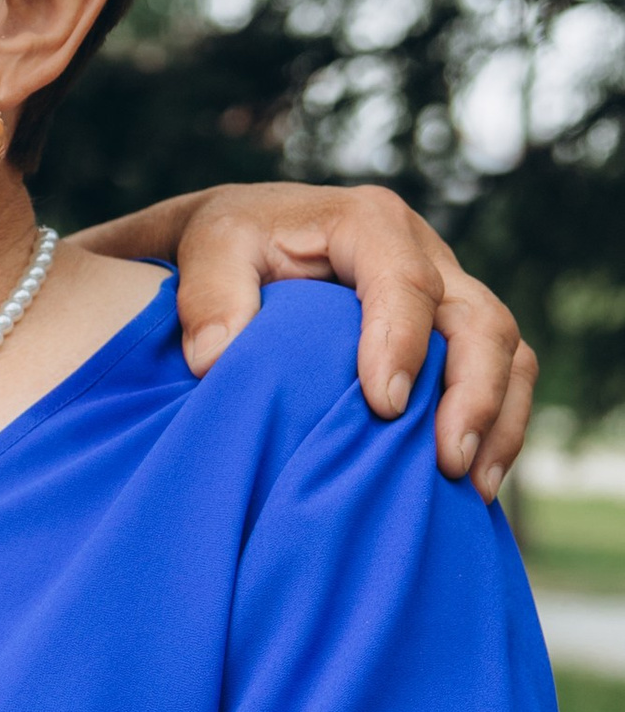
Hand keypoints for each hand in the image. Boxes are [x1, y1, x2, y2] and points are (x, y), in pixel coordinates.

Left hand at [93, 183, 534, 496]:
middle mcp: (423, 253)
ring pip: (506, 350)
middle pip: (480, 319)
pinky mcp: (451, 331)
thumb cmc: (227, 246)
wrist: (241, 242)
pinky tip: (471, 484)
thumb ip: (208, 296)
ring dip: (498, 418)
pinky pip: (503, 374)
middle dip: (474, 392)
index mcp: (367, 224)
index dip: (404, 343)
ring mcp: (446, 293)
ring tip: (469, 486)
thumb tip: (215, 358)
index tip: (383, 406)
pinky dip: (499, 426)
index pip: (406, 281)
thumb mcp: (205, 251)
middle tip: (447, 462)